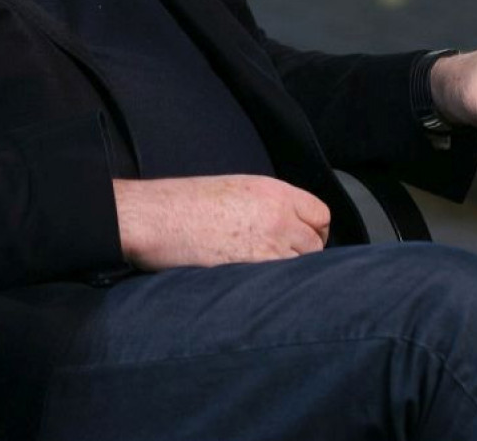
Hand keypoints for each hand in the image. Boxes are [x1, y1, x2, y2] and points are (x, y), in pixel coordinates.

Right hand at [112, 174, 330, 270]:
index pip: (321, 214)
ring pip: (301, 267)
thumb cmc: (183, 202)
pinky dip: (273, 287)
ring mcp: (269, 244)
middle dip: (302, 255)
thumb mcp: (233, 189)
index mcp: (272, 191)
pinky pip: (281, 283)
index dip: (313, 230)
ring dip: (287, 273)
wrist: (156, 216)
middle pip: (316, 245)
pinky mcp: (255, 270)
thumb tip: (282, 226)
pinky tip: (252, 284)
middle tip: (277, 262)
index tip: (300, 240)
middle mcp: (278, 215)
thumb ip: (265, 205)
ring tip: (260, 274)